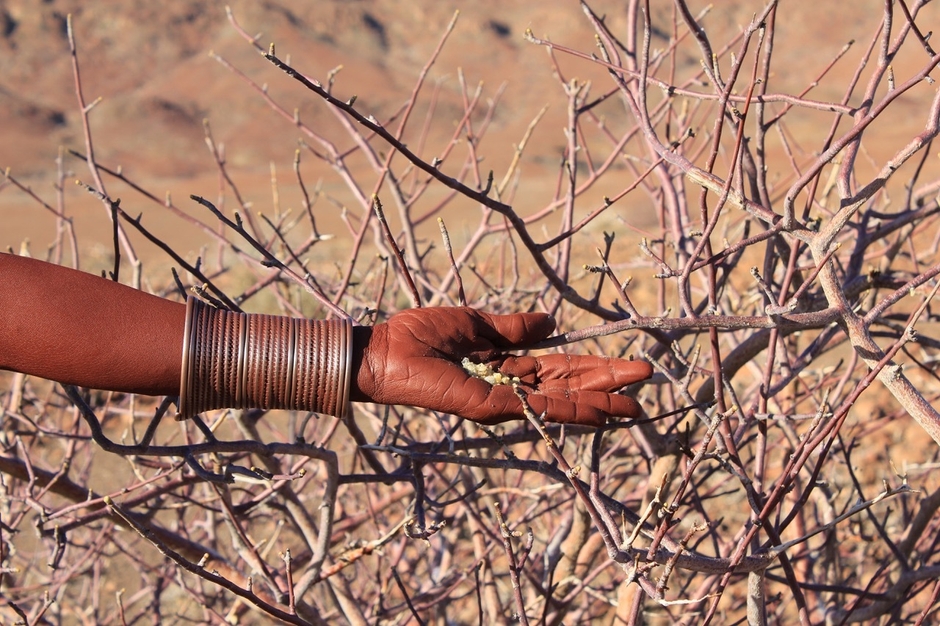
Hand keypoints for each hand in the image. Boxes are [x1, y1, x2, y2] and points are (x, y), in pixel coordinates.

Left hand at [351, 307, 651, 425]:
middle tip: (646, 380)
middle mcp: (510, 387)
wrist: (385, 350)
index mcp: (506, 364)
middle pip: (569, 386)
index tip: (626, 365)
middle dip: (607, 385)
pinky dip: (570, 410)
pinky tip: (598, 410)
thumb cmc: (420, 335)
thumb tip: (551, 321)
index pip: (559, 369)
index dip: (593, 368)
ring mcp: (503, 401)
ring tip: (635, 402)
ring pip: (561, 402)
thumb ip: (514, 328)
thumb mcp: (477, 324)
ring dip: (598, 402)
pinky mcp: (491, 408)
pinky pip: (537, 409)